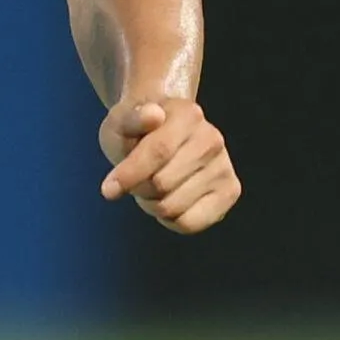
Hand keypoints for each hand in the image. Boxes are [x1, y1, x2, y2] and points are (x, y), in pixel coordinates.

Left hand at [99, 98, 239, 233]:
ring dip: (152, 204)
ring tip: (154, 186)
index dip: (129, 174)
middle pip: (161, 184)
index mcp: (187, 115)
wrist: (166, 136)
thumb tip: (153, 115)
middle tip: (139, 177)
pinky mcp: (230, 191)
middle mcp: (212, 140)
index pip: (158, 151)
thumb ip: (131, 120)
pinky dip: (170, 220)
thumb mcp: (121, 122)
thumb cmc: (138, 132)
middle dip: (139, 188)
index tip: (108, 189)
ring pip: (172, 207)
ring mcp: (224, 166)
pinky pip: (189, 224)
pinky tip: (170, 200)